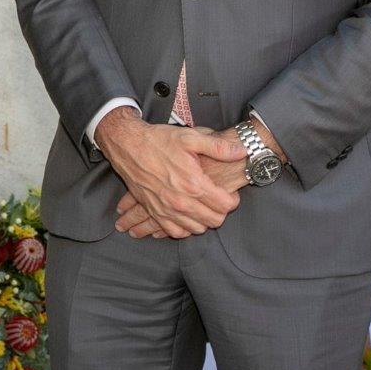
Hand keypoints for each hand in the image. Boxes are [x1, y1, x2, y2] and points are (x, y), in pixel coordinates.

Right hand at [115, 118, 287, 238]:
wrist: (128, 146)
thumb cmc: (159, 140)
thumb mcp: (190, 137)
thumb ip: (218, 146)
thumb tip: (242, 150)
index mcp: (193, 183)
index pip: (225, 205)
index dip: (232, 199)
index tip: (230, 192)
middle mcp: (181, 201)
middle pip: (214, 221)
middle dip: (220, 211)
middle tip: (218, 198)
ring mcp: (166, 210)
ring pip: (196, 229)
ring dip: (204, 220)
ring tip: (204, 206)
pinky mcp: (155, 212)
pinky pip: (176, 232)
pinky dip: (185, 228)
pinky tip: (187, 216)